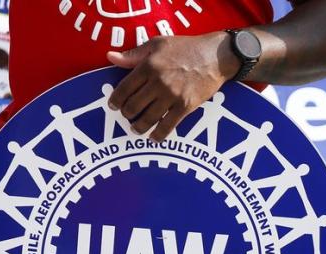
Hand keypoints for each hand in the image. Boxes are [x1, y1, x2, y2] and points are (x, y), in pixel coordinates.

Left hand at [107, 32, 239, 141]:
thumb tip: (110, 57)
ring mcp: (172, 96)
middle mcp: (158, 82)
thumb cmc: (186, 47)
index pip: (124, 88)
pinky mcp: (186, 106)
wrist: (215, 56)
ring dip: (139, 127)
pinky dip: (158, 134)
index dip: (115, 100)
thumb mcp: (157, 44)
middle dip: (127, 114)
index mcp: (148, 66)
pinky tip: (153, 138)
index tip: (113, 105)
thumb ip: (133, 55)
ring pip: (148, 118)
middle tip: (127, 116)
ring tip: (136, 129)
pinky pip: (168, 125)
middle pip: (134, 105)